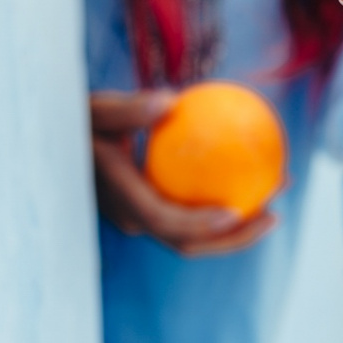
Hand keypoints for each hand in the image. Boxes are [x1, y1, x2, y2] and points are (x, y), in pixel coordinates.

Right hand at [90, 89, 277, 254]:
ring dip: (239, 220)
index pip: (166, 223)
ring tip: (277, 187)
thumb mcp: (101, 110)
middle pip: (189, 242)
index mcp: (124, 201)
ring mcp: (146, 216)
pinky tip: (253, 164)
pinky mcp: (156, 205)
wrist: (65, 139)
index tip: (236, 211)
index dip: (201, 225)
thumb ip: (133, 110)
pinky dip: (225, 194)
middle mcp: (136, 218)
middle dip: (236, 235)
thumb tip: (171, 100)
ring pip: (196, 230)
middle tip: (275, 211)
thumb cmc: (84, 119)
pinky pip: (196, 206)